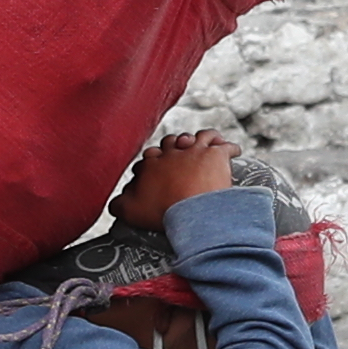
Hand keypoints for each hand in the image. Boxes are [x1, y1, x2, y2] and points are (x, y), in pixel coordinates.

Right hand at [116, 132, 238, 224]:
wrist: (189, 210)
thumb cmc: (160, 211)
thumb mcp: (130, 211)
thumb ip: (119, 205)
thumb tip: (114, 203)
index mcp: (151, 164)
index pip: (150, 157)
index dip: (153, 160)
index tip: (156, 165)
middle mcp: (172, 153)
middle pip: (173, 142)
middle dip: (175, 145)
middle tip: (180, 151)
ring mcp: (195, 151)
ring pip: (199, 137)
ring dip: (202, 139)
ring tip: (207, 143)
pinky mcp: (216, 155)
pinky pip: (225, 145)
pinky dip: (229, 147)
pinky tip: (234, 151)